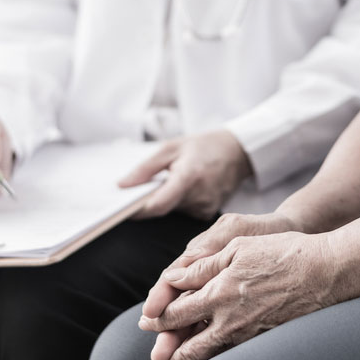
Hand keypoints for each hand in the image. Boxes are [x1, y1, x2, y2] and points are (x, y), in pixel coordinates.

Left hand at [119, 130, 251, 219]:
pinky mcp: (208, 213)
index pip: (158, 204)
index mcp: (189, 176)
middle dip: (150, 200)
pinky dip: (179, 202)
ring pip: (172, 211)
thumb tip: (122, 185)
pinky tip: (187, 187)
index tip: (123, 208)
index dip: (138, 210)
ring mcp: (206, 207)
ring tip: (174, 179)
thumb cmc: (203, 146)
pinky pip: (184, 212)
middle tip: (148, 185)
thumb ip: (145, 168)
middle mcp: (199, 196)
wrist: (237, 152)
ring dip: (166, 199)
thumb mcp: (171, 148)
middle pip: (163, 208)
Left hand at [141, 212, 296, 359]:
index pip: (177, 313)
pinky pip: (230, 359)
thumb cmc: (283, 252)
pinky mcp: (264, 342)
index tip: (146, 321)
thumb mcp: (237, 246)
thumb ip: (202, 266)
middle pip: (187, 351)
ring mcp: (248, 335)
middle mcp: (229, 321)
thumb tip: (173, 277)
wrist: (327, 271)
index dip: (157, 318)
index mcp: (218, 293)